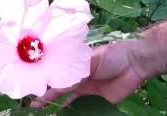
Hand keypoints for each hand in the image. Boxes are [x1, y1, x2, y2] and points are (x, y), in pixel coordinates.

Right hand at [31, 41, 145, 106]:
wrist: (135, 64)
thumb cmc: (112, 56)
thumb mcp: (92, 60)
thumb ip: (75, 71)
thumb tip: (57, 84)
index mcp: (75, 65)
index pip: (56, 74)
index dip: (45, 81)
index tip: (31, 88)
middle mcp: (79, 78)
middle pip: (60, 89)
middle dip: (47, 97)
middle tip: (32, 107)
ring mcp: (87, 91)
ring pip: (68, 101)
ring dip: (57, 107)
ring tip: (44, 115)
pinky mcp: (97, 101)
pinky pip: (83, 109)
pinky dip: (73, 113)